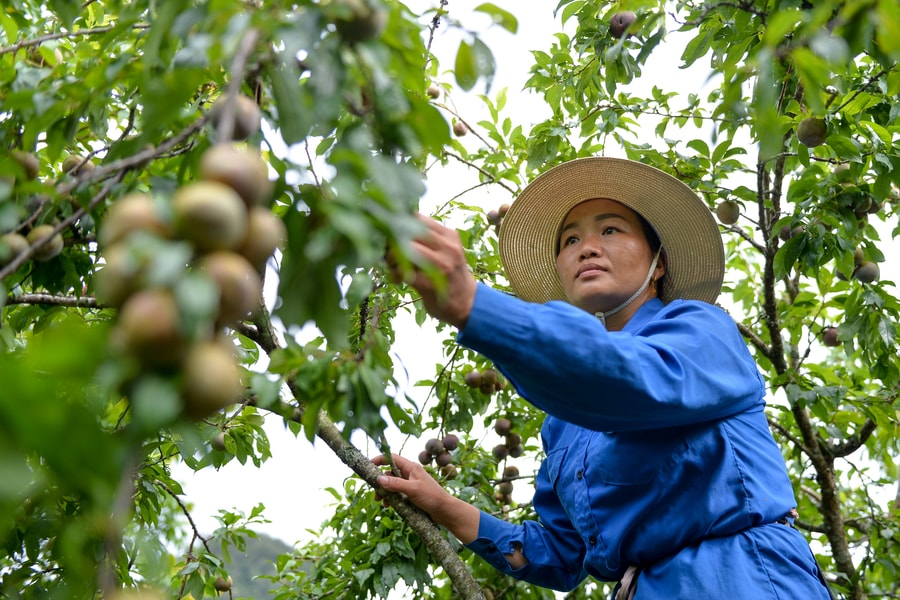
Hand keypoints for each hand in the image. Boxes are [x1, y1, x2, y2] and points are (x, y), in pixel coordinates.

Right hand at [372, 453, 479, 543]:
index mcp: (411, 467)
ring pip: (391, 484)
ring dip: (385, 491)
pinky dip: (391, 498)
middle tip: (375, 492)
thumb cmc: (432, 497)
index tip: (368, 465)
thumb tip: (378, 478)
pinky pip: (396, 493)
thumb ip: (396, 484)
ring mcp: (410, 483)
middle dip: (380, 481)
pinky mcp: (410, 494)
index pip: (392, 458)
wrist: (445, 511)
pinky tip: (389, 506)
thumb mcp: (413, 490)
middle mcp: (409, 473)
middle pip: (389, 472)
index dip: (379, 460)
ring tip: (381, 502)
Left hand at [385, 214, 476, 328]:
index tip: (390, 232)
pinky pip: (403, 272)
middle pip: (409, 232)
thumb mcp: (446, 249)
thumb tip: (395, 224)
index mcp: (449, 236)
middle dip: (392, 239)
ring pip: (404, 249)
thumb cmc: (450, 274)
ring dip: (391, 257)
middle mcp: (447, 247)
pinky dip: (394, 274)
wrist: (467, 303)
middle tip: (387, 250)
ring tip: (392, 265)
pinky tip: (397, 278)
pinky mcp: (430, 283)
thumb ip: (427, 237)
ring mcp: (440, 265)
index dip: (399, 223)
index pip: (418, 218)